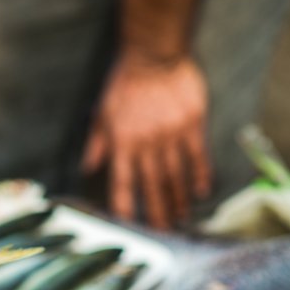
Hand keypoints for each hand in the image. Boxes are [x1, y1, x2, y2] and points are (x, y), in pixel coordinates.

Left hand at [82, 55, 211, 228]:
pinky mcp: (192, 124)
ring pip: (175, 176)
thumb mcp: (102, 113)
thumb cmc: (124, 84)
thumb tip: (88, 167)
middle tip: (163, 234)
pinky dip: (199, 175)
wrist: (154, 55)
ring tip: (181, 219)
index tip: (129, 227)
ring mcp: (171, 136)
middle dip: (157, 213)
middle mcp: (147, 145)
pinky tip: (201, 192)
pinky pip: (197, 156)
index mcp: (122, 144)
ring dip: (178, 200)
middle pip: (152, 186)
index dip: (124, 207)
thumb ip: (97, 143)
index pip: (122, 183)